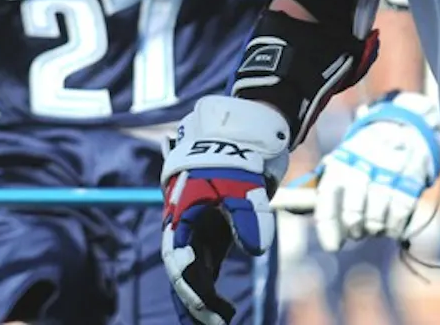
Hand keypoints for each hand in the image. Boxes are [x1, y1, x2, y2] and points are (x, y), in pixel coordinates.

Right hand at [161, 96, 289, 324]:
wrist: (234, 134)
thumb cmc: (234, 158)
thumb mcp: (242, 183)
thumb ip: (249, 216)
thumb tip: (256, 251)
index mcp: (183, 218)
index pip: (184, 265)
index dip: (197, 291)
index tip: (215, 312)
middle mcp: (183, 229)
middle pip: (183, 275)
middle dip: (195, 304)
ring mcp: (195, 232)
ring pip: (192, 274)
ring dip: (200, 300)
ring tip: (217, 324)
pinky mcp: (210, 232)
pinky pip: (204, 267)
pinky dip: (208, 288)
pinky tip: (219, 309)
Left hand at [314, 91, 439, 251]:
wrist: (405, 127)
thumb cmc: (366, 153)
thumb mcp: (343, 159)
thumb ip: (322, 186)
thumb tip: (293, 209)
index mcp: (341, 163)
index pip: (327, 202)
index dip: (328, 229)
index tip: (333, 244)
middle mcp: (363, 168)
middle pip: (354, 217)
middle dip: (355, 230)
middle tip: (357, 230)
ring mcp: (389, 175)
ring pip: (377, 221)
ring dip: (375, 230)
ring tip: (375, 224)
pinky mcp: (412, 182)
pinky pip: (399, 218)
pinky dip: (394, 227)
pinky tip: (392, 223)